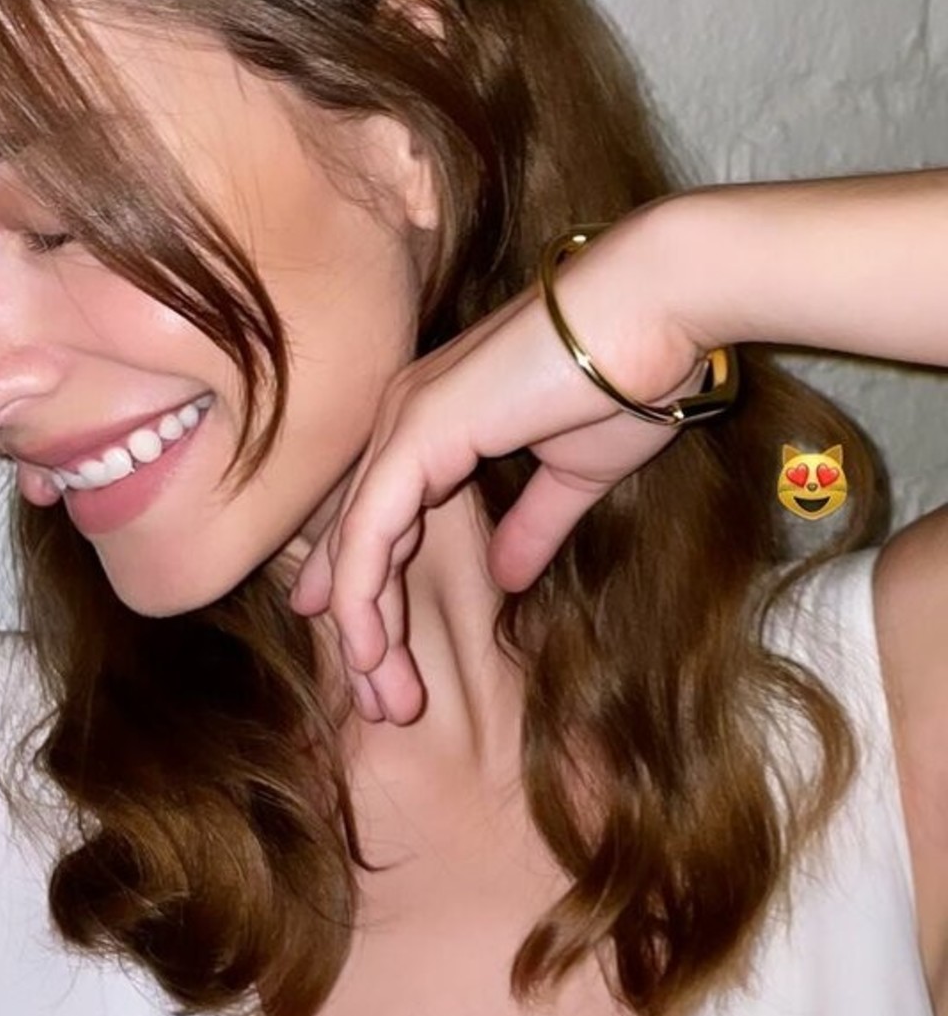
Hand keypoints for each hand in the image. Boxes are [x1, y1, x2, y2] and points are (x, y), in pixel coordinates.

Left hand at [289, 211, 708, 722]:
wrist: (659, 311)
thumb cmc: (630, 377)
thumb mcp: (573, 477)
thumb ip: (532, 526)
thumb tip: (506, 576)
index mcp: (439, 426)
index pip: (384, 523)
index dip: (373, 593)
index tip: (375, 660)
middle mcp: (407, 420)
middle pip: (363, 544)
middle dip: (369, 632)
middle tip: (384, 704)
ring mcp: (405, 423)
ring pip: (358, 549)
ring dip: (368, 634)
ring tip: (387, 702)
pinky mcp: (416, 434)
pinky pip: (369, 535)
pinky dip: (365, 597)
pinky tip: (373, 652)